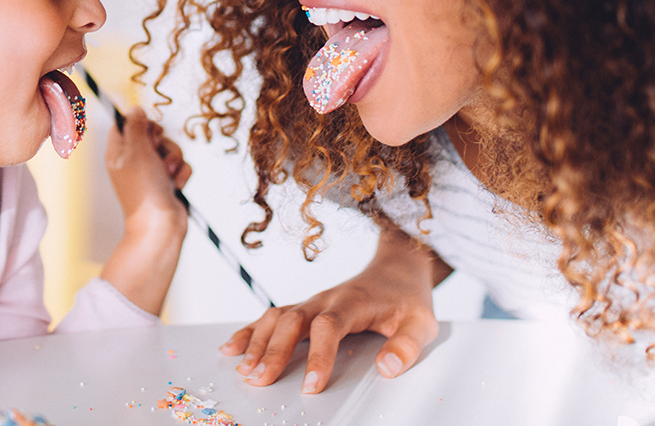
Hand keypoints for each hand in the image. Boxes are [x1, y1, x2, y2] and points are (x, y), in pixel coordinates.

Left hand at [105, 107, 190, 233]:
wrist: (160, 225)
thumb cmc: (144, 191)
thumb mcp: (137, 151)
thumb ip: (136, 126)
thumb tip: (135, 109)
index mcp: (119, 153)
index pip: (124, 126)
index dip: (139, 123)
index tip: (148, 130)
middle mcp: (134, 161)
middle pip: (152, 135)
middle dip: (162, 142)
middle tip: (157, 152)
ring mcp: (151, 172)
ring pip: (169, 149)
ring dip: (174, 158)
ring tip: (168, 173)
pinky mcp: (167, 182)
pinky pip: (180, 166)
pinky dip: (181, 173)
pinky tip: (176, 184)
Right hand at [218, 227, 442, 393]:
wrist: (396, 268)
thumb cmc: (407, 298)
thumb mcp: (422, 323)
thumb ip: (407, 346)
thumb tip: (387, 368)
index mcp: (353, 302)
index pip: (329, 326)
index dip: (318, 355)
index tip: (312, 385)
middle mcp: (325, 298)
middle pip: (292, 321)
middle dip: (274, 351)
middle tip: (261, 381)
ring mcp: (311, 301)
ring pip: (276, 317)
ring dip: (257, 342)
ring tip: (243, 370)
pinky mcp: (304, 307)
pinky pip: (271, 316)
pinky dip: (249, 331)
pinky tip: (232, 348)